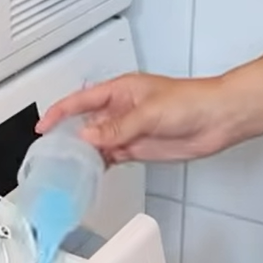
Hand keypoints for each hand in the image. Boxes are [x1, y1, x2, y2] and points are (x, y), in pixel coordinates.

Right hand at [36, 73, 246, 163]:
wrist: (219, 118)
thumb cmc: (192, 101)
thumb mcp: (149, 113)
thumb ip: (118, 127)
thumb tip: (89, 137)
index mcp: (120, 91)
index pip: (80, 100)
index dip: (60, 112)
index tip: (44, 126)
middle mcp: (122, 110)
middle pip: (85, 123)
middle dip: (68, 136)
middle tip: (53, 153)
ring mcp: (130, 130)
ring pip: (98, 142)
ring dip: (85, 153)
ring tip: (69, 167)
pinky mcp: (139, 147)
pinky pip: (112, 155)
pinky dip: (101, 163)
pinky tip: (93, 171)